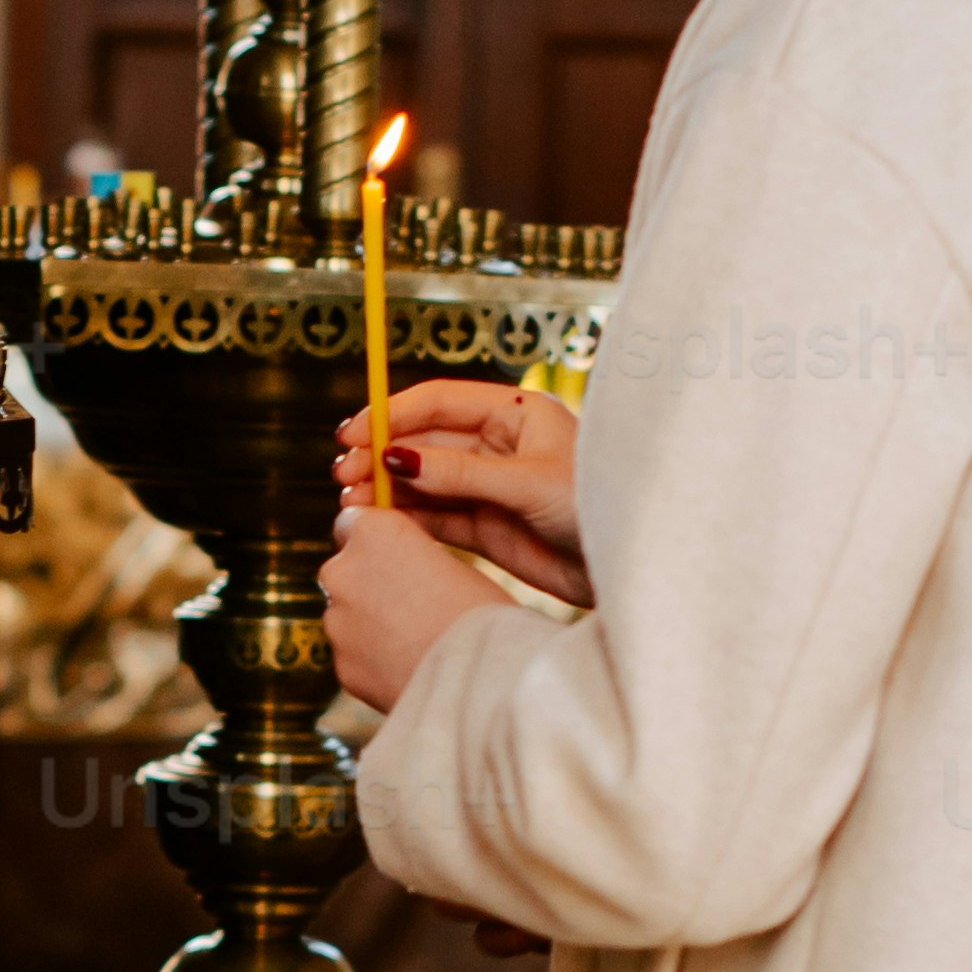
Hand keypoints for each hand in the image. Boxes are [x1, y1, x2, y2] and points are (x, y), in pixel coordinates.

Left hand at [322, 500, 502, 716]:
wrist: (485, 679)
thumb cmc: (484, 615)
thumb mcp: (453, 560)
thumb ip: (413, 556)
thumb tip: (404, 567)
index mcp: (374, 532)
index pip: (354, 522)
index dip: (376, 541)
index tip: (396, 557)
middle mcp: (343, 570)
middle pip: (346, 569)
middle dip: (369, 584)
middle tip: (414, 605)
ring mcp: (336, 621)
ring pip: (347, 616)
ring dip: (370, 625)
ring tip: (417, 642)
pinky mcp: (341, 666)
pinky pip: (353, 657)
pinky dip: (373, 661)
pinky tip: (409, 668)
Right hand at [337, 375, 589, 606]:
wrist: (625, 569)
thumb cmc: (595, 508)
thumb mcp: (527, 483)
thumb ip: (460, 473)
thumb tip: (397, 458)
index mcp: (517, 414)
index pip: (440, 402)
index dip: (393, 414)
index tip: (354, 433)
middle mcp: (499, 446)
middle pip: (425, 442)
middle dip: (382, 455)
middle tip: (346, 473)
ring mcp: (490, 487)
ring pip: (425, 482)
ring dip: (388, 488)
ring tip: (353, 500)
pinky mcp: (487, 528)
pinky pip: (436, 517)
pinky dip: (406, 518)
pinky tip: (379, 521)